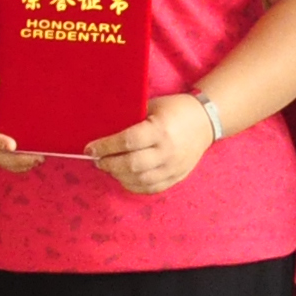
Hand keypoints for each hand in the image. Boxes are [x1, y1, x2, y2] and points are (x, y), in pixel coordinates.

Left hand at [88, 94, 214, 195]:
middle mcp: (168, 152)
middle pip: (131, 165)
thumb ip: (131, 120)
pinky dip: (134, 185)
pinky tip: (123, 177)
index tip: (90, 148)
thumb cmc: (174, 110)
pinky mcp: (177, 177)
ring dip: (118, 176)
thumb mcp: (152, 107)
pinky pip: (152, 188)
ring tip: (108, 168)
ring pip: (140, 180)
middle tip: (97, 160)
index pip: (127, 142)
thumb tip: (102, 130)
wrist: (205, 121)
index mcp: (160, 130)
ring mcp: (174, 167)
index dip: (105, 147)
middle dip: (109, 164)